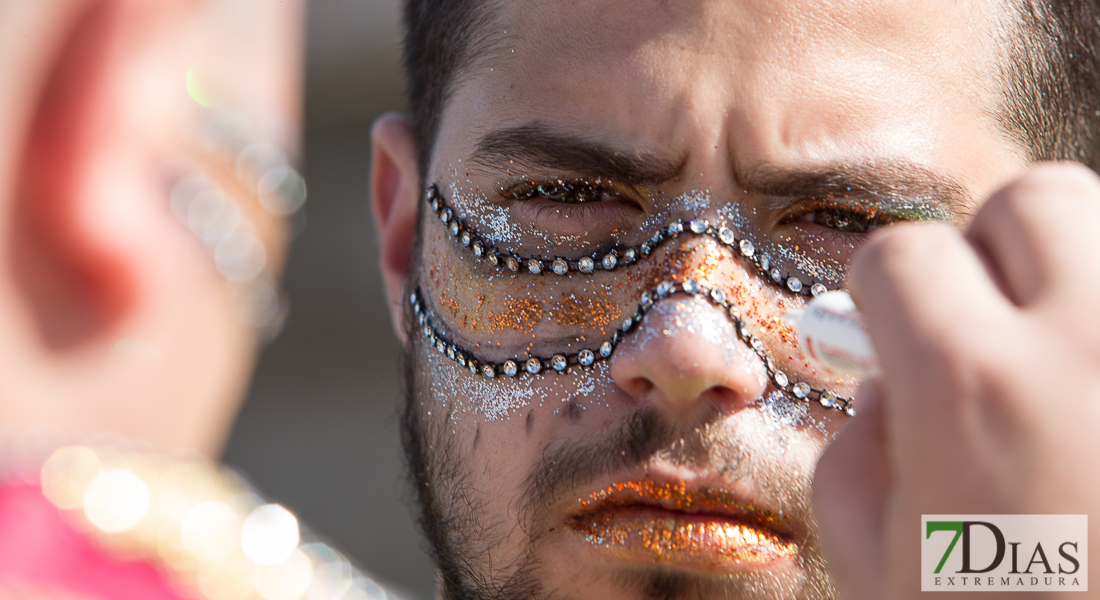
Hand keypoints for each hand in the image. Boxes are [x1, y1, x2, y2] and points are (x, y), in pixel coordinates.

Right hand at [813, 163, 1099, 598]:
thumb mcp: (885, 582)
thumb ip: (854, 467)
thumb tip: (880, 396)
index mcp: (971, 390)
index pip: (901, 257)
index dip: (881, 297)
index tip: (891, 330)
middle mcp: (1092, 346)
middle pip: (1032, 203)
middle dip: (993, 252)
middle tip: (991, 327)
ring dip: (1081, 278)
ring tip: (1070, 364)